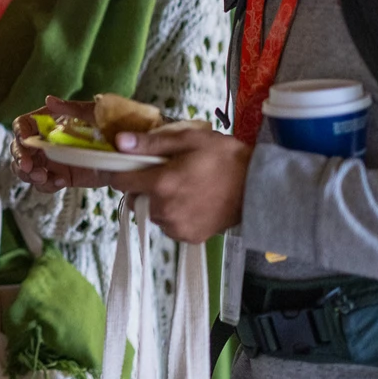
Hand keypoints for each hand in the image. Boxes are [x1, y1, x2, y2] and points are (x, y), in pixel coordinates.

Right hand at [11, 95, 108, 191]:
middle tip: (28, 167)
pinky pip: (45, 184)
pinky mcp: (61, 177)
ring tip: (43, 177)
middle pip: (19, 149)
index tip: (26, 142)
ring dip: (30, 175)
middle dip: (20, 159)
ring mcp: (52, 161)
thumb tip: (49, 99)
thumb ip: (71, 108)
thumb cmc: (110, 124)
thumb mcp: (93, 113)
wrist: (127, 151)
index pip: (24, 125)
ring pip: (27, 170)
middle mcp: (45, 141)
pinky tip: (60, 182)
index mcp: (48, 122)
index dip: (20, 132)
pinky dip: (47, 185)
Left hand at [105, 129, 251, 243]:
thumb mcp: (189, 140)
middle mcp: (163, 210)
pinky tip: (195, 203)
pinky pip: (170, 226)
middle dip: (145, 186)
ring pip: (153, 213)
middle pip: (136, 198)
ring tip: (186, 188)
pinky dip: (176, 216)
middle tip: (170, 174)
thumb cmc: (225, 158)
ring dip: (160, 202)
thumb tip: (118, 142)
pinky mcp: (189, 238)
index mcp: (160, 184)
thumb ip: (151, 143)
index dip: (122, 171)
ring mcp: (176, 227)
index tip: (133, 165)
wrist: (259, 188)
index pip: (120, 181)